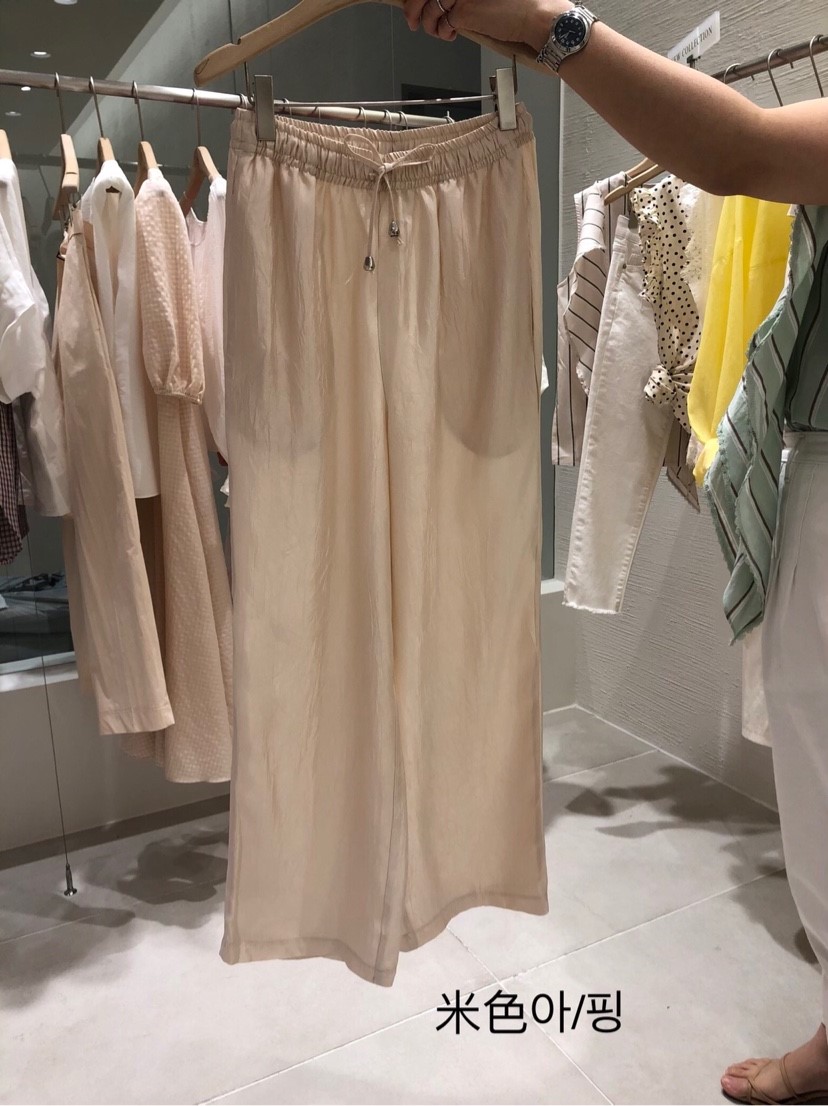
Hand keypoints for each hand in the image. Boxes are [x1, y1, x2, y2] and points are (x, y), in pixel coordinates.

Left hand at [401, 0, 567, 50]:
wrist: (535, 15)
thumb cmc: (518, 5)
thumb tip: (446, 2)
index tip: (418, 4)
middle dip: (413, 7)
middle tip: (411, 19)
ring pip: (431, 7)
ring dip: (428, 22)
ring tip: (433, 30)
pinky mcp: (463, 10)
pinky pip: (442, 23)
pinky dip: (442, 32)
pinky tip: (450, 34)